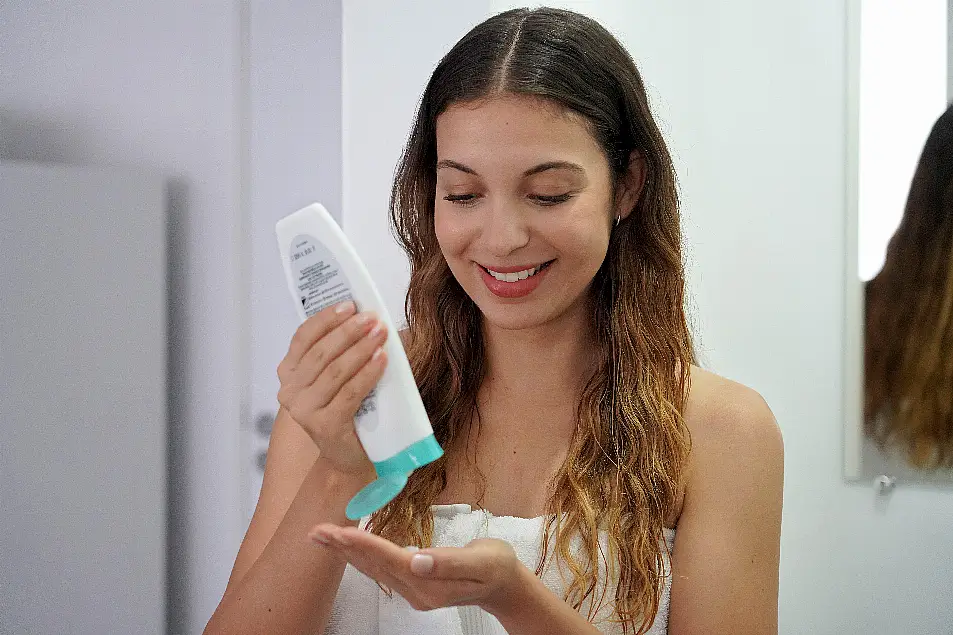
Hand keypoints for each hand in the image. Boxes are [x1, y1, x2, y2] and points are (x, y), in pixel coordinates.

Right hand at [276, 301, 387, 475]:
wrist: (350, 455)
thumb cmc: (348, 410)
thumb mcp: (339, 376)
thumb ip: (343, 350)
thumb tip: (371, 319)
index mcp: (289, 372)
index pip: (303, 337)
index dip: (326, 319)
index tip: (350, 304)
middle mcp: (290, 391)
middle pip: (320, 352)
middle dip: (349, 332)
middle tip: (372, 318)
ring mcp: (304, 410)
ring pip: (334, 371)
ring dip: (360, 349)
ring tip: (380, 334)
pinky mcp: (324, 426)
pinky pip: (349, 393)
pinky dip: (367, 373)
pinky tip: (381, 359)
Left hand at [308, 523, 520, 611]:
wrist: (504, 585)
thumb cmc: (496, 566)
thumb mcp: (481, 561)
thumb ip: (449, 562)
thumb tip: (418, 559)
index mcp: (431, 583)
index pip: (390, 561)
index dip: (363, 545)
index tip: (339, 531)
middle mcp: (416, 591)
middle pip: (374, 567)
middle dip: (344, 548)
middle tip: (316, 531)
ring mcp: (413, 591)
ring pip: (373, 570)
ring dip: (347, 553)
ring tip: (322, 537)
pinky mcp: (413, 585)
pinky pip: (381, 570)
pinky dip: (361, 557)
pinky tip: (349, 547)